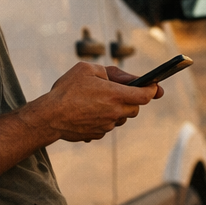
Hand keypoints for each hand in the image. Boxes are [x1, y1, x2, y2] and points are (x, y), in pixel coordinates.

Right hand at [23, 62, 158, 142]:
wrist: (49, 117)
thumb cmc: (67, 90)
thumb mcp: (88, 69)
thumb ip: (112, 72)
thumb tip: (128, 79)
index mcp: (115, 95)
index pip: (145, 95)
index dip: (152, 90)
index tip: (156, 87)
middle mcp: (115, 113)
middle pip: (135, 108)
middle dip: (132, 99)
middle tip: (120, 91)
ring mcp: (106, 126)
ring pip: (121, 117)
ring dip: (117, 109)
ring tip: (98, 100)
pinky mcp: (97, 134)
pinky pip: (107, 125)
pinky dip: (103, 118)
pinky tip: (88, 111)